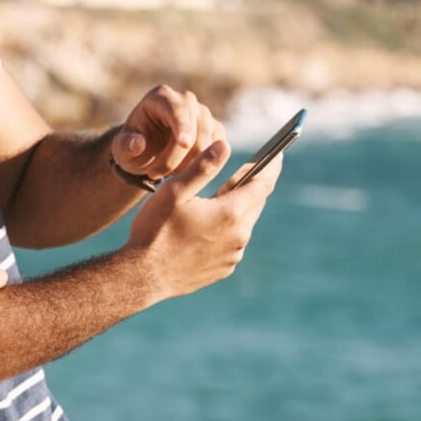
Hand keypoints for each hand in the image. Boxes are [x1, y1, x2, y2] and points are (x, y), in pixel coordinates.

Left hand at [111, 85, 221, 182]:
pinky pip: (215, 152)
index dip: (182, 126)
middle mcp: (186, 100)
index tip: (184, 144)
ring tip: (162, 174)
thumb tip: (137, 144)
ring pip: (206, 144)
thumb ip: (125, 146)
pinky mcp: (215, 130)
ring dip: (185, 166)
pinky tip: (179, 171)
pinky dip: (199, 167)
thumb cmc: (133, 146)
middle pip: (194, 130)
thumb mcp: (122, 149)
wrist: (147, 151)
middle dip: (176, 158)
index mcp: (161, 97)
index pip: (176, 110)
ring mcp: (203, 114)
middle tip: (153, 175)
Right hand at [124, 137, 281, 300]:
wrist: (142, 277)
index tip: (278, 152)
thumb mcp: (175, 191)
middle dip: (251, 185)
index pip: (263, 183)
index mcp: (231, 213)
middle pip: (255, 202)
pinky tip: (206, 227)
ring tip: (217, 199)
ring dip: (236, 208)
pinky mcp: (224, 269)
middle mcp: (239, 236)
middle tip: (242, 171)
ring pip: (244, 223)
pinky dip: (226, 230)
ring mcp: (233, 255)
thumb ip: (203, 166)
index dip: (272, 165)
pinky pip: (233, 242)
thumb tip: (224, 144)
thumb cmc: (154, 230)